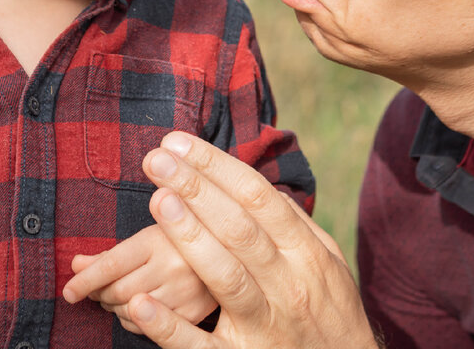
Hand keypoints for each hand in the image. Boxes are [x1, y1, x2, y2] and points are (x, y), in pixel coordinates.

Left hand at [63, 224, 217, 333]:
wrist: (234, 250)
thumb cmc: (183, 239)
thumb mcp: (149, 235)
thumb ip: (111, 252)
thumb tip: (76, 265)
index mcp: (160, 240)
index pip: (111, 264)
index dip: (85, 280)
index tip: (69, 291)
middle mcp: (173, 266)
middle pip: (117, 291)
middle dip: (99, 293)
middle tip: (96, 288)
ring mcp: (185, 292)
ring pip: (130, 312)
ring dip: (115, 307)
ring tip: (119, 294)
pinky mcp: (194, 313)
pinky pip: (149, 328)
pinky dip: (134, 320)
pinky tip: (139, 306)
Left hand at [123, 132, 379, 348]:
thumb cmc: (331, 315)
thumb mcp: (329, 264)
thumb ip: (295, 226)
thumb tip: (258, 188)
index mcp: (307, 254)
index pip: (258, 198)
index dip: (217, 167)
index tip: (179, 144)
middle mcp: (287, 285)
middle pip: (239, 227)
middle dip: (196, 188)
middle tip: (157, 158)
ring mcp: (264, 325)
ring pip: (225, 276)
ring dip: (190, 236)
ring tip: (159, 200)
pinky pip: (200, 346)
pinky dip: (170, 327)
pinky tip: (142, 304)